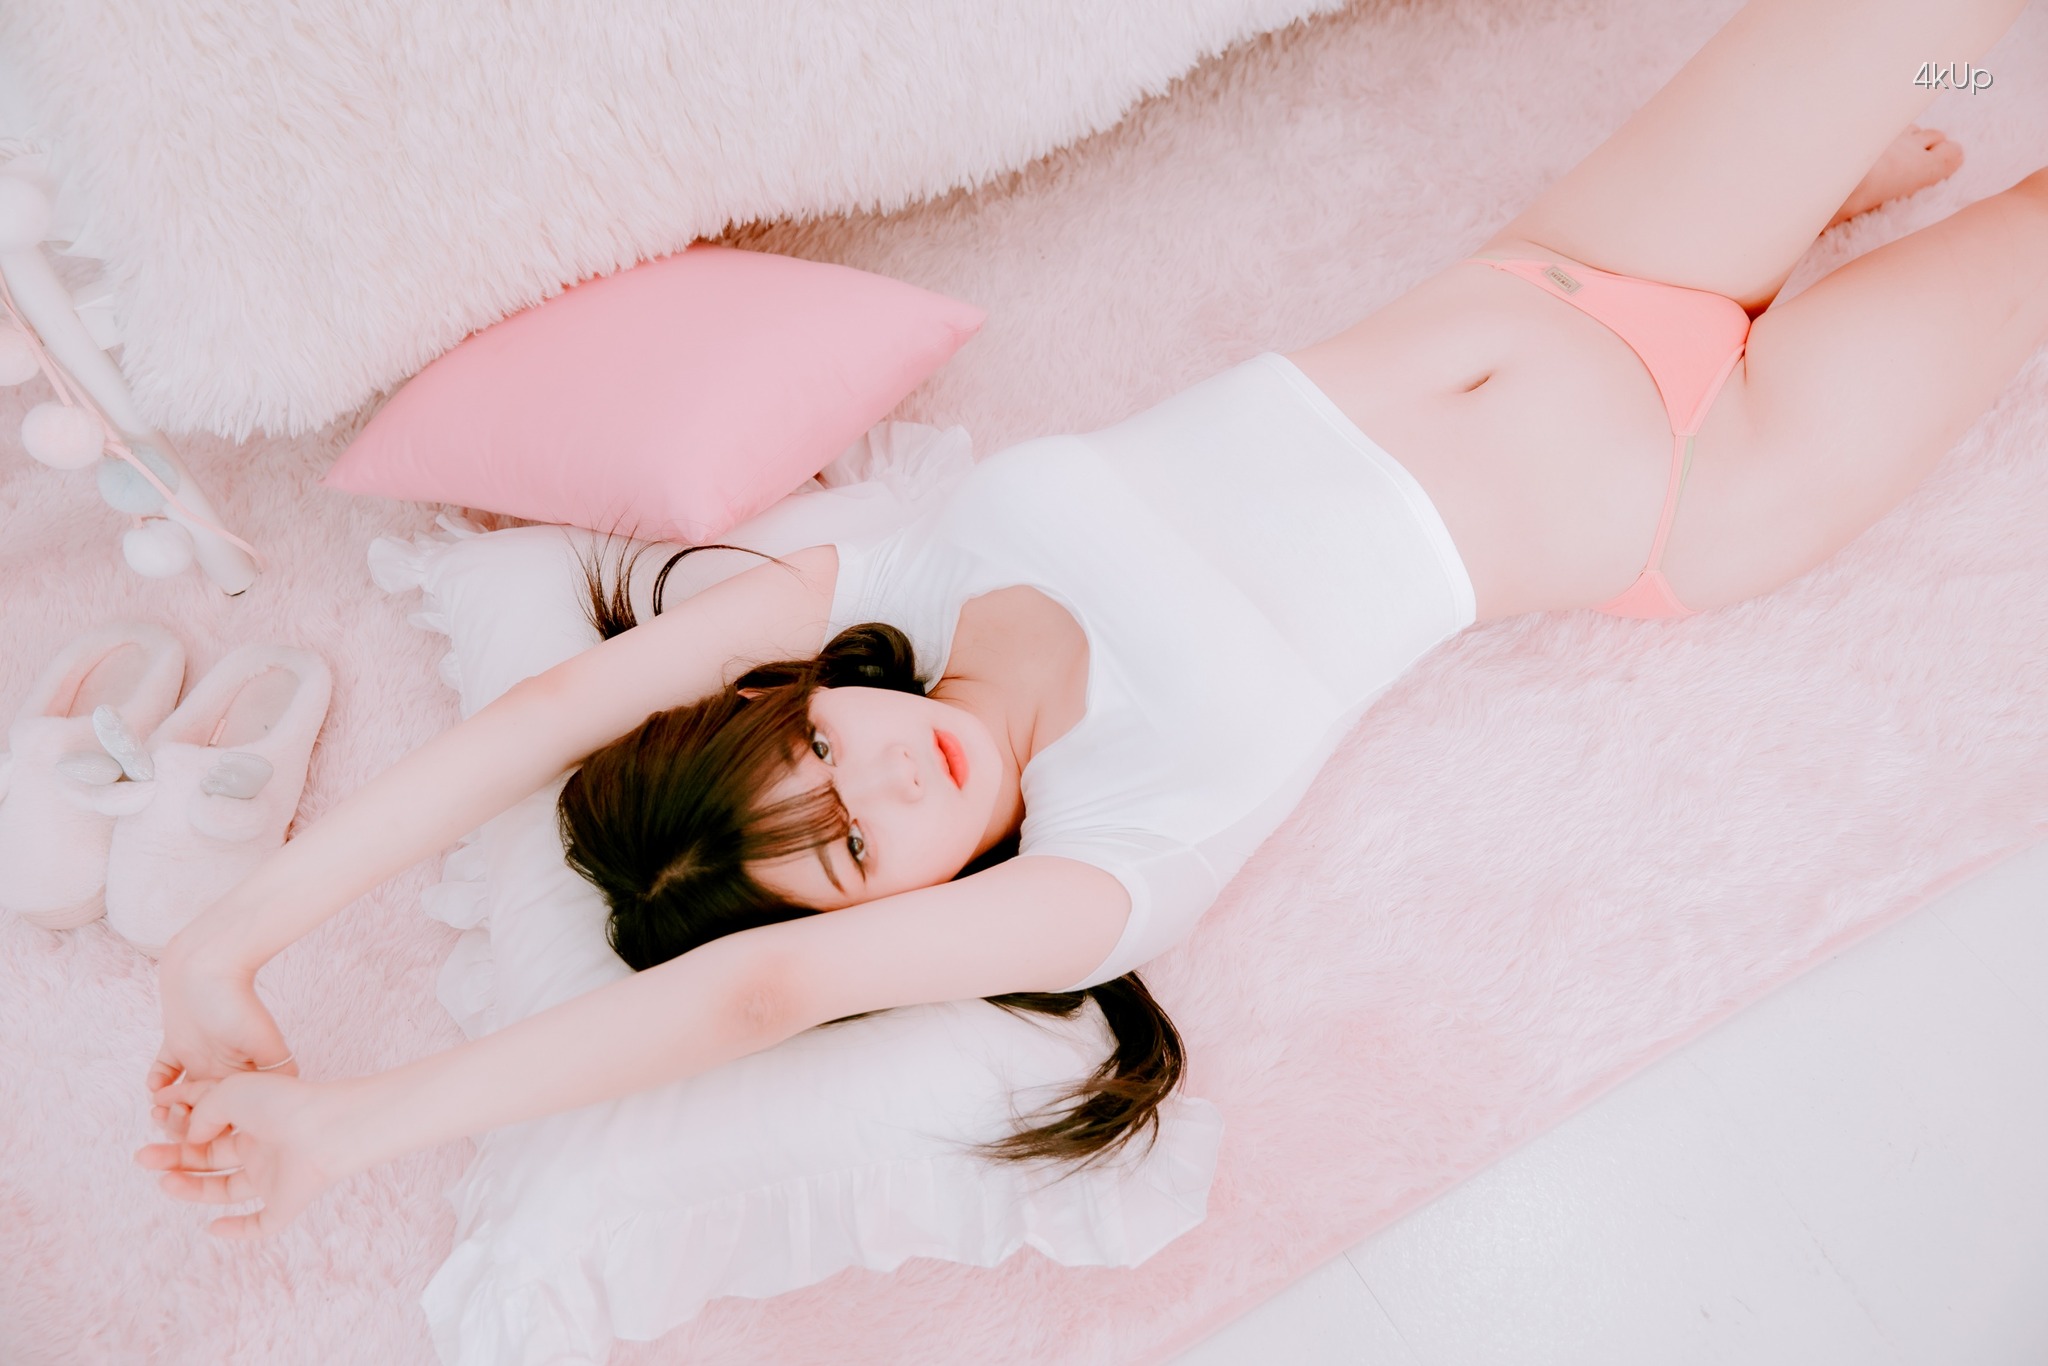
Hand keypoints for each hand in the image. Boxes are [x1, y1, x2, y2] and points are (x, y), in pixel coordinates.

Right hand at [134, 1072, 353, 1237]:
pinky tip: (212, 1228)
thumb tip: (190, 1137)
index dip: (179, 1120)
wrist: (325, 1129)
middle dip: (175, 1158)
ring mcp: (275, 1175)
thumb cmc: (281, 1102)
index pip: (210, 1121)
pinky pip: (261, 1223)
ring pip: (226, 1189)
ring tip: (163, 1181)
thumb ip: (203, 1113)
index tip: (153, 1112)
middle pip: (211, 1157)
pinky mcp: (286, 1202)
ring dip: (192, 1189)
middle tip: (143, 1157)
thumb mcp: (231, 1092)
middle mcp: (264, 1145)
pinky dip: (238, 1230)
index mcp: (255, 1116)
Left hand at [150, 951, 296, 1140]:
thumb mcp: (267, 1045)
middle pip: (206, 1109)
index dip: (217, 1130)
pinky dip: (158, 1081)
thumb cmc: (237, 1002)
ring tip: (158, 1110)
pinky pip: (165, 1069)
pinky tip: (154, 1085)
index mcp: (247, 1074)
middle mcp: (224, 1069)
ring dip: (171, 1106)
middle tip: (173, 1121)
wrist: (209, 963)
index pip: (234, 1114)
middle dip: (188, 1123)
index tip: (200, 1137)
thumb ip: (276, 1076)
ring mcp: (201, 1055)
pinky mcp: (178, 1041)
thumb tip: (275, 1112)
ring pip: (185, 1094)